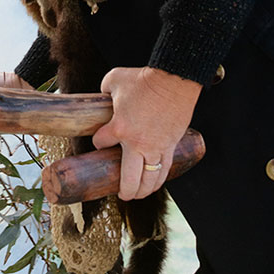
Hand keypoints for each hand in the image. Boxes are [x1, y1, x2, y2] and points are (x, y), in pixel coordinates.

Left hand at [91, 67, 200, 200]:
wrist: (174, 78)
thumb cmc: (144, 79)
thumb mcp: (113, 80)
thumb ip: (104, 91)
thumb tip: (103, 96)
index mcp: (119, 128)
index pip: (100, 143)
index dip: (99, 143)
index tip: (101, 141)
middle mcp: (137, 143)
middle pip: (129, 179)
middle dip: (125, 191)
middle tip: (122, 195)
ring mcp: (156, 146)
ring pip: (150, 179)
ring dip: (143, 191)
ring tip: (137, 194)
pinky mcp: (171, 144)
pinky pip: (165, 168)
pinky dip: (159, 180)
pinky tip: (154, 184)